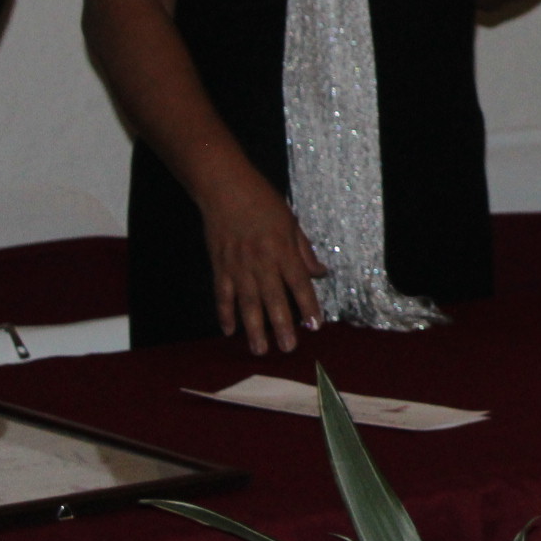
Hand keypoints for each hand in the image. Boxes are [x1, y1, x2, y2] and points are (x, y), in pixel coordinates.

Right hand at [197, 172, 326, 354]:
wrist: (225, 190)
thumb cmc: (263, 202)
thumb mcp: (291, 222)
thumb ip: (304, 251)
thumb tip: (320, 273)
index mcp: (283, 250)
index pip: (299, 284)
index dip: (309, 306)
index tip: (316, 326)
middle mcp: (262, 262)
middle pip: (274, 299)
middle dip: (283, 325)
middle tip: (289, 348)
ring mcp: (238, 266)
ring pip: (248, 304)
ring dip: (255, 328)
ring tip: (261, 350)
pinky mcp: (220, 267)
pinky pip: (223, 295)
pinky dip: (225, 314)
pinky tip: (230, 331)